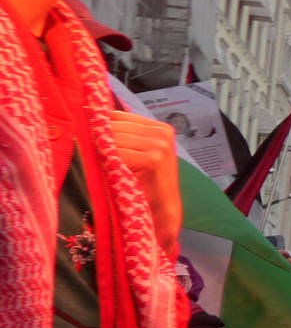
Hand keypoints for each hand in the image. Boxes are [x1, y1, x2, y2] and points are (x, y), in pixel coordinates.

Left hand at [104, 112, 180, 248]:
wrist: (162, 212)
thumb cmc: (145, 184)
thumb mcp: (138, 154)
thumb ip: (124, 137)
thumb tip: (91, 119)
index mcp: (160, 128)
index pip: (117, 115)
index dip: (101, 128)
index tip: (93, 142)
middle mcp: (162, 133)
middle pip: (114, 125)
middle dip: (101, 141)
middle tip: (101, 161)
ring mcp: (159, 145)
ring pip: (113, 138)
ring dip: (104, 153)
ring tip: (110, 169)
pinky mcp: (153, 159)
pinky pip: (117, 152)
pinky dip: (109, 163)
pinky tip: (115, 174)